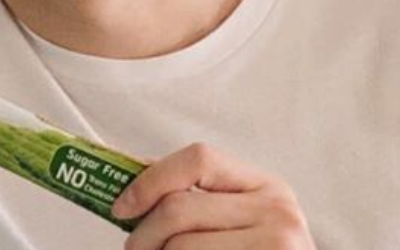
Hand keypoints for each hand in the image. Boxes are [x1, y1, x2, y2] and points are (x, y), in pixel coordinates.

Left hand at [111, 142, 315, 249]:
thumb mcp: (241, 217)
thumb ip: (196, 192)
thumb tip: (133, 173)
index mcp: (266, 185)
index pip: (199, 158)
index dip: (151, 179)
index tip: (122, 206)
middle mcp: (276, 212)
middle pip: (180, 208)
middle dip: (143, 232)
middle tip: (133, 248)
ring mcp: (275, 247)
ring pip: (182, 248)